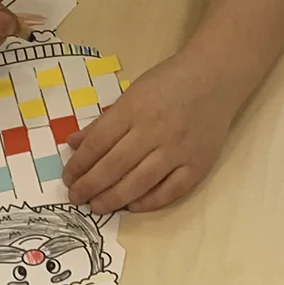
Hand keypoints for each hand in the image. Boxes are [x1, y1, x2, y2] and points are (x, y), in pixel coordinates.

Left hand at [62, 51, 240, 213]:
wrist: (215, 78)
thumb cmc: (169, 84)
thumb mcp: (132, 94)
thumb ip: (104, 121)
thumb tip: (73, 144)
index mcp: (135, 108)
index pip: (99, 142)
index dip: (80, 164)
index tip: (68, 178)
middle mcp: (155, 130)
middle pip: (115, 166)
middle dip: (91, 185)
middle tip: (76, 197)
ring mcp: (178, 150)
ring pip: (139, 183)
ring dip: (113, 199)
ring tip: (97, 207)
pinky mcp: (197, 166)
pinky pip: (169, 192)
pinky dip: (148, 202)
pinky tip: (131, 206)